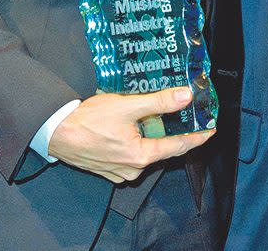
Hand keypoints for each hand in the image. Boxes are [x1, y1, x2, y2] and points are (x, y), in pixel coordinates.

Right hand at [48, 87, 213, 182]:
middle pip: (161, 148)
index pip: (178, 146)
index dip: (196, 137)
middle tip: (181, 112)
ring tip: (153, 113)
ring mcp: (120, 171)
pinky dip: (136, 140)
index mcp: (140, 156)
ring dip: (151, 134)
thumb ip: (158, 102)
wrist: (56, 132)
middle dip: (171, 130)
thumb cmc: (89, 120)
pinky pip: (131, 154)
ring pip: (145, 150)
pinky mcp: (109, 168)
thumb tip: (185, 97)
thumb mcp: (127, 105)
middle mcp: (133, 168)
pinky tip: (132, 125)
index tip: (211, 130)